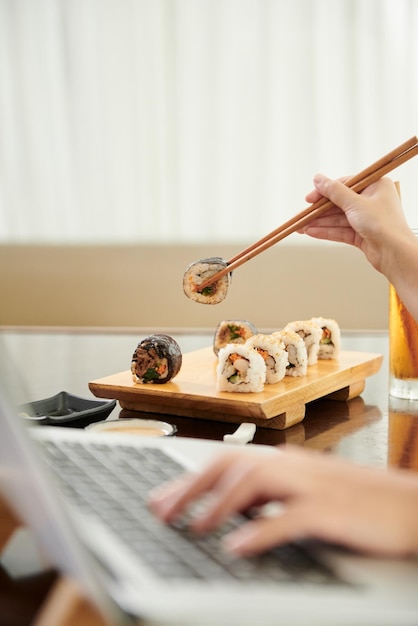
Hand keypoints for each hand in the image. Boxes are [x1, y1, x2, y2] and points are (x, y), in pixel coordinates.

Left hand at [150, 445, 417, 556]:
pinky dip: (262, 530)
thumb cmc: (357, 503)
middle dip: (192, 487)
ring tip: (194, 526)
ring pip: (255, 481)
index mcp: (284, 462)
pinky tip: (240, 546)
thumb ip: (270, 498)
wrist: (408, 505)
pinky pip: (290, 517)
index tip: (162, 500)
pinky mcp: (332, 510)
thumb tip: (230, 511)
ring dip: (220, 503)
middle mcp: (292, 466)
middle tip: (162, 512)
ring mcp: (312, 485)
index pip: (226, 463)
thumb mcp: (305, 494)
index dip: (190, 480)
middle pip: (231, 465)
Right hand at [302, 174, 411, 271]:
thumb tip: (319, 179)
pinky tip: (312, 232)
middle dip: (319, 211)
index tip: (310, 198)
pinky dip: (326, 232)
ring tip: (302, 226)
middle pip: (339, 203)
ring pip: (338, 219)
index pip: (345, 184)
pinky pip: (340, 231)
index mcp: (376, 186)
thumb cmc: (384, 225)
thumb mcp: (355, 203)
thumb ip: (334, 191)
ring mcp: (367, 219)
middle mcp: (372, 201)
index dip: (325, 191)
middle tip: (303, 215)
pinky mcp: (362, 234)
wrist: (395, 253)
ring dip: (319, 223)